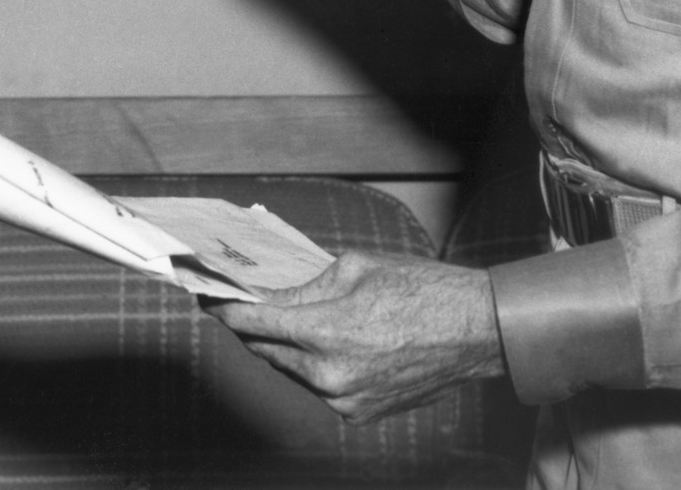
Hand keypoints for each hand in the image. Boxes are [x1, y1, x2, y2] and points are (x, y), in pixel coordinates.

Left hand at [206, 252, 503, 422]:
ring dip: (278, 346)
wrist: (475, 330)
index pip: (254, 322)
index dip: (224, 309)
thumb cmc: (420, 289)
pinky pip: (317, 387)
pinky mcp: (359, 413)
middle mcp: (330, 374)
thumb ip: (305, 285)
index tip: (206, 297)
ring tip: (272, 319)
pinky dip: (309, 365)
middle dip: (247, 326)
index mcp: (327, 331)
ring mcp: (344, 400)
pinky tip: (313, 342)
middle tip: (232, 303)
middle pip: (265, 349)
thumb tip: (269, 293)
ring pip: (290, 370)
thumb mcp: (354, 267)